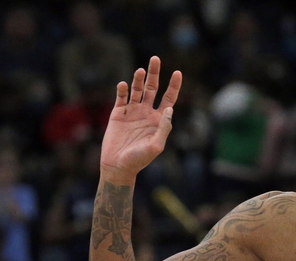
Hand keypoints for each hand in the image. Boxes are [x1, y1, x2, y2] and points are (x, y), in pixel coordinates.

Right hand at [101, 56, 181, 183]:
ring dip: (138, 79)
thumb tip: (170, 109)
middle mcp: (146, 113)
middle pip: (152, 88)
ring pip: (137, 90)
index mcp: (158, 120)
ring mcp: (132, 112)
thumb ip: (164, 128)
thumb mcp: (156, 146)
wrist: (117, 167)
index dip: (174, 86)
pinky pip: (121, 98)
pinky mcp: (117, 113)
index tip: (178, 72)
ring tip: (140, 71)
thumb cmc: (138, 160)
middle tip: (155, 58)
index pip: (169, 98)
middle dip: (154, 74)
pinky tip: (123, 85)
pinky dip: (122, 90)